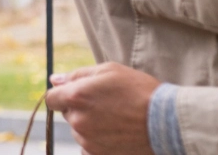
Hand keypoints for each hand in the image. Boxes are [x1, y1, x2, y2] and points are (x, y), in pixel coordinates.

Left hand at [45, 62, 160, 154]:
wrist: (166, 121)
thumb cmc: (139, 91)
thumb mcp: (109, 71)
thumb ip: (77, 75)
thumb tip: (54, 80)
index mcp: (76, 97)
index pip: (51, 98)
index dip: (62, 95)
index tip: (75, 94)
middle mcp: (78, 120)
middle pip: (67, 114)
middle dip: (79, 108)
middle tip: (106, 104)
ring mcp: (88, 140)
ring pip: (79, 130)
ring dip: (89, 124)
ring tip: (116, 118)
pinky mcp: (98, 154)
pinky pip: (88, 147)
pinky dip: (97, 141)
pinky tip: (115, 133)